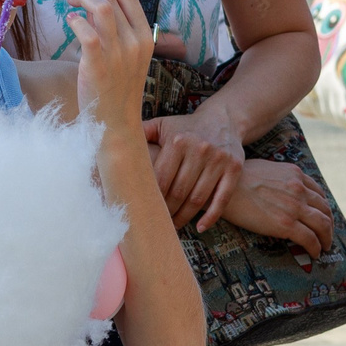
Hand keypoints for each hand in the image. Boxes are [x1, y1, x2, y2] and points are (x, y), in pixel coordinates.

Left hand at [60, 0, 156, 136]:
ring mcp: (118, 54)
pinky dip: (76, 21)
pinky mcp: (98, 66)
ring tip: (69, 3)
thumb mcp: (129, 56)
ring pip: (102, 8)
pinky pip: (87, 32)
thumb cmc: (118, 88)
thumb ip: (119, 31)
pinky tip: (70, 21)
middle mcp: (135, 43)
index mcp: (145, 37)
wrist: (116, 123)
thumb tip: (95, 4)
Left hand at [143, 99, 243, 231]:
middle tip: (157, 222)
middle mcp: (200, 149)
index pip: (161, 178)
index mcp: (178, 141)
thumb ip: (140, 134)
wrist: (224, 118)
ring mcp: (219, 160)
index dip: (151, 198)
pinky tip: (199, 227)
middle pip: (179, 192)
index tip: (143, 210)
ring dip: (184, 217)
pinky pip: (222, 198)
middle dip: (166, 211)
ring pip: (198, 199)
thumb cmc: (186, 127)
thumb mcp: (163, 125)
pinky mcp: (234, 168)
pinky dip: (211, 216)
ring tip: (173, 226)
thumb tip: (111, 144)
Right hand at [219, 158, 331, 254]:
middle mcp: (299, 189)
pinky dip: (316, 247)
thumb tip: (280, 188)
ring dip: (327, 238)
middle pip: (325, 209)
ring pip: (322, 225)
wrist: (222, 190)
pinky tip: (315, 253)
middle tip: (327, 234)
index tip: (321, 216)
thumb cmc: (235, 180)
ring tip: (325, 246)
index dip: (323, 207)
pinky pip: (310, 239)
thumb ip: (279, 178)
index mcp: (294, 174)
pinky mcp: (286, 224)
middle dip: (328, 224)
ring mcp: (294, 207)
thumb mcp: (265, 169)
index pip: (318, 193)